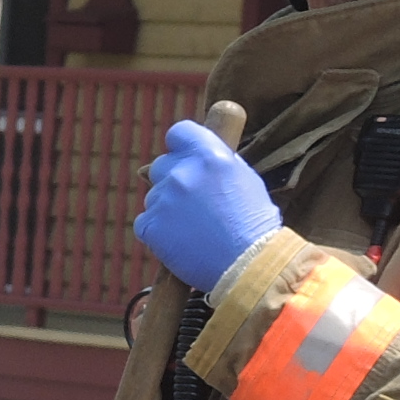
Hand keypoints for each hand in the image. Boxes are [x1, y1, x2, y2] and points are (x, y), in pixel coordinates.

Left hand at [135, 121, 280, 293]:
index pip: (179, 132)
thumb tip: (191, 152)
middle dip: (174, 180)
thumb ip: (216, 161)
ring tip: (194, 229)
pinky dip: (158, 231)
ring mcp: (164, 199)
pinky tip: (181, 241)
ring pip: (154, 196)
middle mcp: (183, 172)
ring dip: (168, 208)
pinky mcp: (150, 225)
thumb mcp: (245, 179)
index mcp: (210, 155)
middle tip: (194, 204)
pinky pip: (145, 221)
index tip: (185, 157)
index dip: (181, 145)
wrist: (249, 266)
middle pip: (161, 165)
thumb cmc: (254, 225)